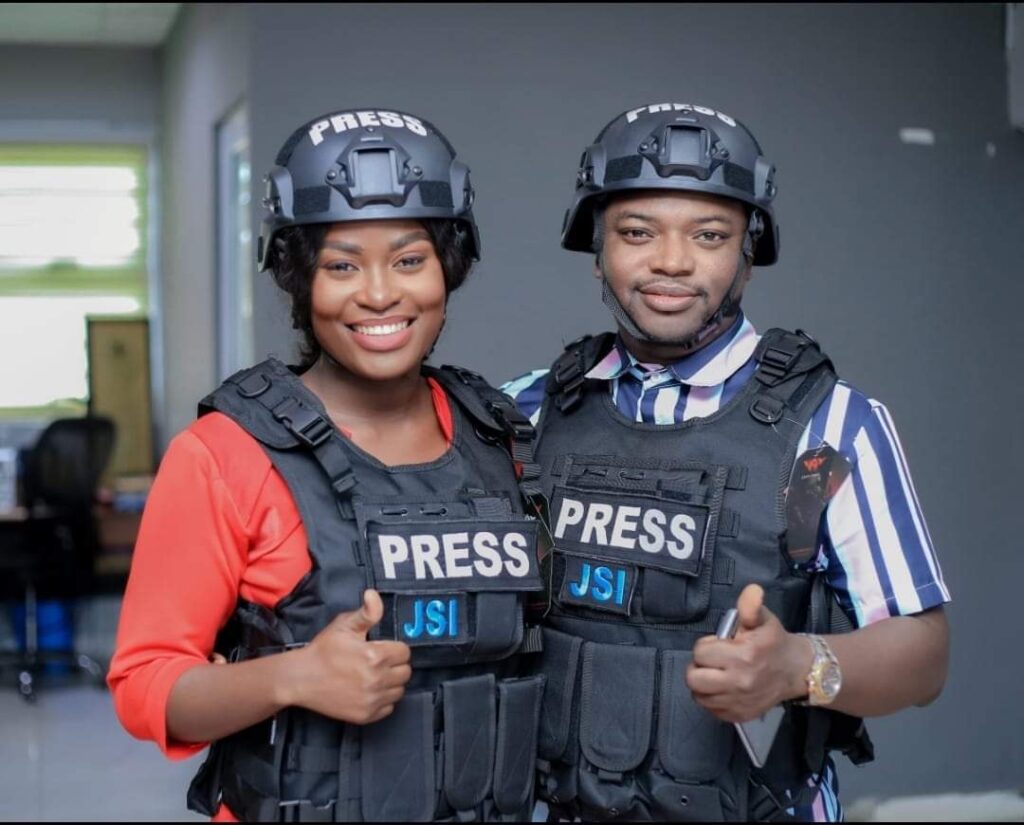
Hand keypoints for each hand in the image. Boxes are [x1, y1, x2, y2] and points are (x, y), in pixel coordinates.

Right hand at [287, 589, 411, 724]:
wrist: (301, 678)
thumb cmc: (323, 650)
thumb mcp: (344, 625)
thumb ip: (366, 612)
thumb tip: (374, 595)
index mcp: (375, 656)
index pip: (405, 652)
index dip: (394, 648)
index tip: (382, 648)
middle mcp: (377, 680)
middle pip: (405, 672)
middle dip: (395, 665)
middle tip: (378, 661)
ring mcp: (372, 700)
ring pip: (399, 690)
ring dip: (391, 683)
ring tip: (374, 675)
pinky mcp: (366, 715)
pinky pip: (389, 707)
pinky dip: (383, 700)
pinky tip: (369, 690)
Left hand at [685, 584, 811, 722]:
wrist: (796, 671)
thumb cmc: (774, 642)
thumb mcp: (763, 619)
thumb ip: (750, 606)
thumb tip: (752, 590)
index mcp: (743, 656)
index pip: (701, 653)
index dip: (706, 646)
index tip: (719, 645)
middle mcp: (739, 682)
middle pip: (694, 678)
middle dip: (699, 666)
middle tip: (713, 661)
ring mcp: (738, 703)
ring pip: (699, 696)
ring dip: (703, 684)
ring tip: (716, 674)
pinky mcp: (738, 716)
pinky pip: (710, 709)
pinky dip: (711, 699)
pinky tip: (723, 688)